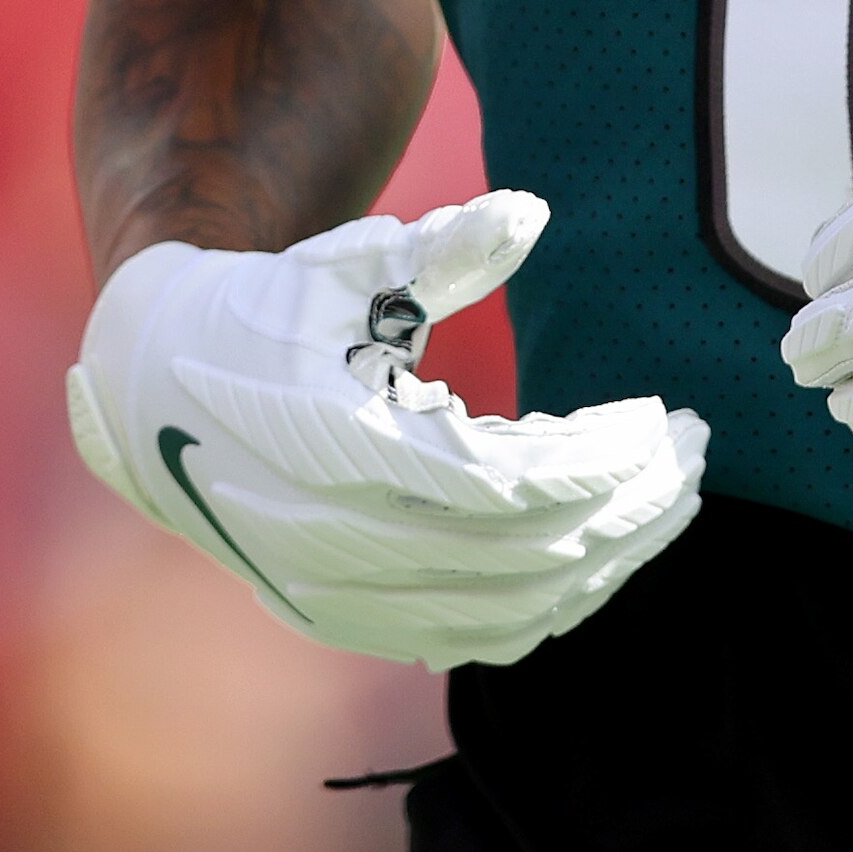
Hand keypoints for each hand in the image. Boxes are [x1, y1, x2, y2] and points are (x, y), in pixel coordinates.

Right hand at [65, 192, 703, 668]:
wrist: (156, 392)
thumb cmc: (268, 308)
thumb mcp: (344, 262)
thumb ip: (440, 246)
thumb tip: (529, 213)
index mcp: (329, 445)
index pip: (500, 486)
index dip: (597, 462)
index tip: (665, 417)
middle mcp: (328, 539)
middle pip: (521, 557)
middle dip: (629, 506)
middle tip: (696, 451)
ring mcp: (334, 593)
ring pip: (508, 611)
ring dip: (606, 560)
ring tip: (672, 497)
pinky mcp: (344, 619)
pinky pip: (474, 638)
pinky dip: (553, 604)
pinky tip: (605, 550)